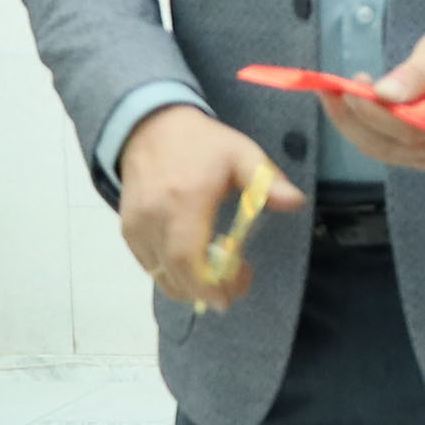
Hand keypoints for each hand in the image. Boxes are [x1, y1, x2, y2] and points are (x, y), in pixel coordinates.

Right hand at [118, 104, 304, 310]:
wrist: (151, 128)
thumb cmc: (202, 144)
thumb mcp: (241, 153)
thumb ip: (266, 181)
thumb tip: (296, 202)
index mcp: (184, 200)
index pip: (187, 257)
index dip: (207, 285)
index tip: (230, 296)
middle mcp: (154, 217)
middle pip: (175, 274)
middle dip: (207, 290)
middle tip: (234, 287)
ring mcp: (136, 226)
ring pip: (161, 275)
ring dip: (190, 286)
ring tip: (219, 273)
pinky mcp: (128, 231)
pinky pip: (150, 266)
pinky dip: (173, 274)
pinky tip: (196, 263)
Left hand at [321, 22, 424, 171]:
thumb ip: (419, 73)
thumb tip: (386, 93)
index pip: (412, 128)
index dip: (377, 113)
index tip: (353, 86)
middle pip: (391, 145)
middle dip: (355, 118)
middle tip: (332, 89)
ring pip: (381, 149)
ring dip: (350, 123)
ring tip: (330, 92)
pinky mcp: (418, 154)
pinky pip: (382, 146)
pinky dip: (359, 127)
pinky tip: (344, 104)